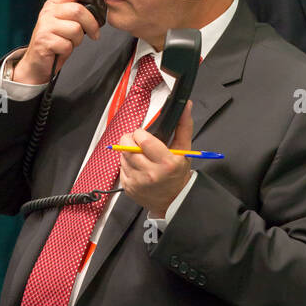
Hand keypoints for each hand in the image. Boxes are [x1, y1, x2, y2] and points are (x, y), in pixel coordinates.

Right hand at [11, 0, 104, 84]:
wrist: (37, 63)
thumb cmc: (56, 42)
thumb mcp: (66, 23)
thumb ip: (77, 13)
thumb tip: (98, 5)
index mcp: (53, 5)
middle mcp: (48, 12)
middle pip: (78, 11)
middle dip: (91, 24)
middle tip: (94, 34)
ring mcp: (44, 26)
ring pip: (75, 29)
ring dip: (77, 40)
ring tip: (69, 43)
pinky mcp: (44, 40)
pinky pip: (67, 44)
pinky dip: (68, 50)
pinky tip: (60, 50)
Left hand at [118, 99, 192, 218]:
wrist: (173, 200)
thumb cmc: (178, 173)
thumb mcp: (184, 150)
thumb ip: (183, 126)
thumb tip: (186, 105)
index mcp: (166, 163)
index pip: (142, 139)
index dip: (140, 134)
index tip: (145, 136)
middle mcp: (151, 174)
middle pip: (128, 146)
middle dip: (131, 140)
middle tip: (139, 142)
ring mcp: (138, 182)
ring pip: (122, 156)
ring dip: (128, 152)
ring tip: (140, 156)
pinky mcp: (128, 187)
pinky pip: (120, 168)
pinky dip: (126, 164)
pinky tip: (137, 166)